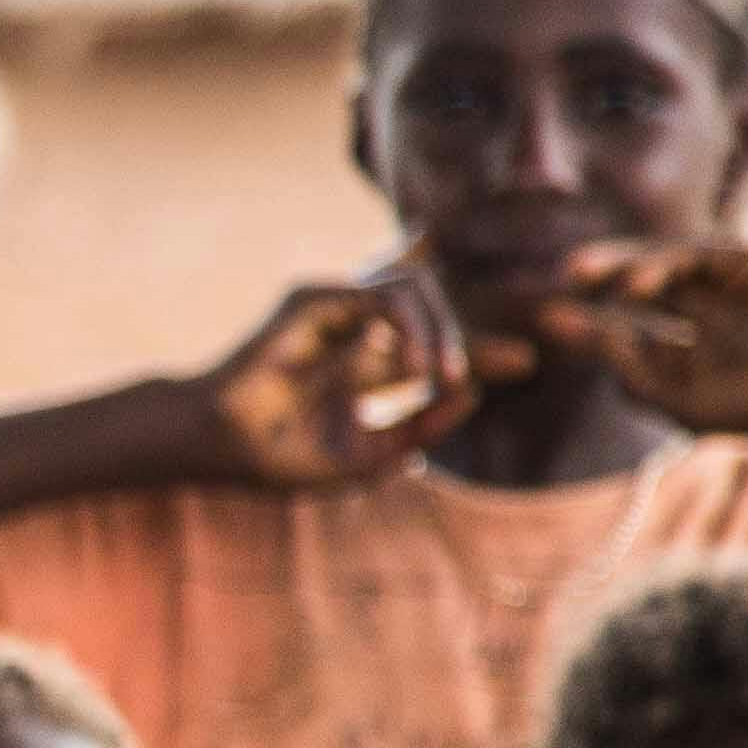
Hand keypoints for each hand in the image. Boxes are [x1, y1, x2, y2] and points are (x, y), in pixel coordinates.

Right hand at [184, 266, 529, 486]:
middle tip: (506, 363)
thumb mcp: (370, 455)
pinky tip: (411, 366)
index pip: (432, 346)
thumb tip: (467, 390)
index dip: (478, 352)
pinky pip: (380, 292)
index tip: (522, 363)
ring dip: (439, 329)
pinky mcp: (314, 299)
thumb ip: (420, 425)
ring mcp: (333, 313)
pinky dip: (406, 324)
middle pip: (431, 311)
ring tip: (439, 373)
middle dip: (470, 333)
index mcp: (363, 369)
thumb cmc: (282, 458)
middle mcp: (352, 334)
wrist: (224, 449)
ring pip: (412, 289)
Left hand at [532, 241, 747, 435]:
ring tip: (587, 275)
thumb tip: (603, 354)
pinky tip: (637, 285)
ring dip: (628, 265)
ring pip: (672, 264)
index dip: (591, 324)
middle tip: (563, 276)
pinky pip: (705, 253)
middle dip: (604, 279)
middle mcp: (711, 312)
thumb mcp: (684, 402)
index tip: (550, 319)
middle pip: (645, 288)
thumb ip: (639, 380)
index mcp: (693, 347)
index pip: (631, 329)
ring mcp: (736, 284)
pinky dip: (668, 264)